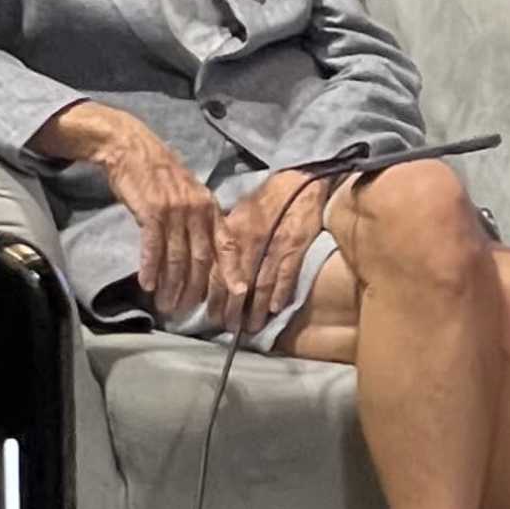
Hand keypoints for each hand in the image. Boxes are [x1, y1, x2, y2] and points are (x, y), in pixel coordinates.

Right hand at [42, 104, 219, 313]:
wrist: (132, 148)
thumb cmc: (159, 175)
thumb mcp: (189, 194)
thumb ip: (199, 221)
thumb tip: (204, 254)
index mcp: (210, 208)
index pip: (227, 245)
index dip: (233, 272)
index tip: (239, 295)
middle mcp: (197, 210)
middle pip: (201, 259)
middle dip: (195, 289)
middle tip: (185, 310)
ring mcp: (176, 210)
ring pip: (177, 258)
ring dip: (171, 285)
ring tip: (165, 304)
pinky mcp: (152, 211)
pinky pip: (154, 247)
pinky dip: (151, 268)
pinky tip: (148, 284)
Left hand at [208, 166, 330, 333]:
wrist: (300, 181)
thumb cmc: (268, 199)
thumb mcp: (240, 213)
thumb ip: (226, 237)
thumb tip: (209, 261)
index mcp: (235, 231)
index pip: (219, 268)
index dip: (214, 293)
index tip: (209, 312)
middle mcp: (252, 240)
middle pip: (238, 280)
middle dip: (232, 307)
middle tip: (226, 326)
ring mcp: (275, 244)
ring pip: (262, 282)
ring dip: (256, 308)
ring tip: (250, 327)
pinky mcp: (296, 246)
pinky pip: (286, 274)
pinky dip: (281, 293)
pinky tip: (275, 309)